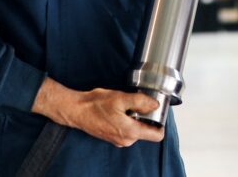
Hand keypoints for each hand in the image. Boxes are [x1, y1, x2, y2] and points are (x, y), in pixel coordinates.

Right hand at [32, 78, 164, 147]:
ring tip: (124, 105)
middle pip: (147, 130)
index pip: (157, 135)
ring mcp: (119, 140)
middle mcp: (126, 140)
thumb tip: (155, 105)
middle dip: (145, 117)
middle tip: (136, 103)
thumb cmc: (95, 105)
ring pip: (137, 128)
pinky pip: (127, 129)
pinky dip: (127, 119)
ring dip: (135, 117)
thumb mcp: (121, 98)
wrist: (77, 110)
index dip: (160, 122)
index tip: (157, 111)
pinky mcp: (113, 137)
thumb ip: (141, 101)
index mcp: (131, 132)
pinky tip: (118, 110)